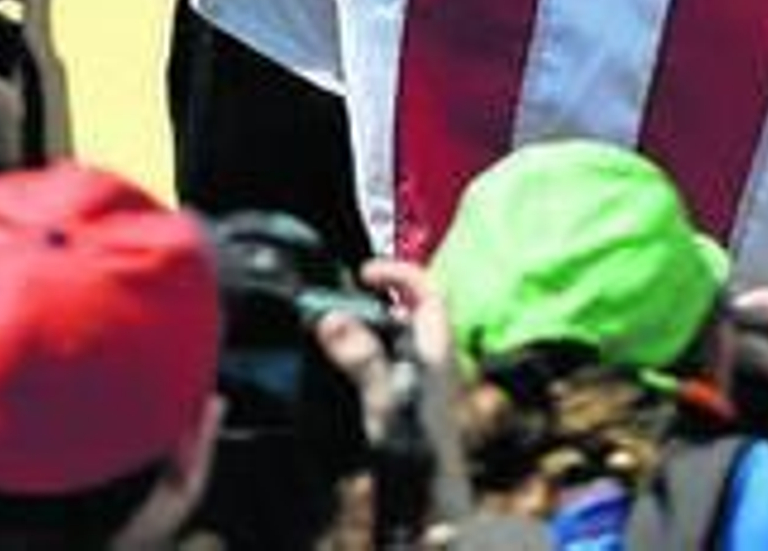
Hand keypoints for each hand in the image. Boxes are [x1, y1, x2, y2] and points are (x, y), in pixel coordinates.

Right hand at [314, 257, 471, 527]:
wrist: (432, 496)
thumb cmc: (420, 448)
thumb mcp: (386, 396)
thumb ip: (361, 357)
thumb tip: (332, 320)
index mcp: (434, 346)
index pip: (428, 289)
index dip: (398, 271)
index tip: (364, 274)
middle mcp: (431, 357)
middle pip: (408, 310)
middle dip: (374, 300)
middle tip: (339, 302)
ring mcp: (421, 379)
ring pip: (395, 337)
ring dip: (366, 329)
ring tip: (333, 332)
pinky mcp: (408, 398)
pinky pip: (386, 362)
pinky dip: (364, 356)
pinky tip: (343, 370)